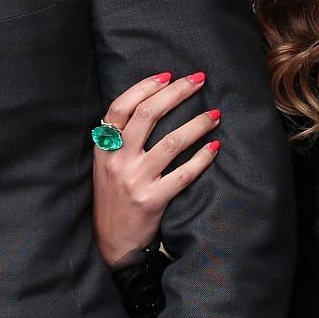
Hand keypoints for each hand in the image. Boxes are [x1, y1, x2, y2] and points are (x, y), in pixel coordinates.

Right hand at [93, 71, 222, 267]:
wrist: (112, 242)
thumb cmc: (113, 197)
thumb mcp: (105, 164)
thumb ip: (119, 139)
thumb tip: (151, 103)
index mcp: (104, 148)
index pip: (121, 107)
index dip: (145, 87)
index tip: (168, 75)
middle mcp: (117, 161)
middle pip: (147, 115)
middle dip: (177, 93)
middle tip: (199, 80)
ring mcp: (135, 180)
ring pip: (171, 142)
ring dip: (197, 124)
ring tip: (215, 114)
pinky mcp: (152, 200)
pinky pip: (183, 174)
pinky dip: (202, 158)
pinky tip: (214, 148)